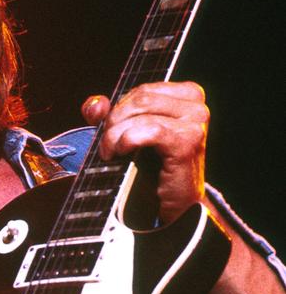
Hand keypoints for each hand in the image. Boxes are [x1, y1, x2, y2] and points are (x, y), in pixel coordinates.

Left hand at [81, 81, 208, 223]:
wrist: (170, 203)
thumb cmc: (151, 164)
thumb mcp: (126, 131)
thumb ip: (107, 113)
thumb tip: (97, 105)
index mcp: (187, 95)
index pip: (142, 90)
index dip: (119, 107)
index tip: (109, 127)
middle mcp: (196, 106)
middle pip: (141, 98)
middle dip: (115, 119)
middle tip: (106, 142)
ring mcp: (195, 124)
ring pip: (142, 113)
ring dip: (116, 133)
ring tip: (110, 151)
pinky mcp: (188, 143)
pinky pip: (149, 130)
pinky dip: (126, 140)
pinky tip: (119, 152)